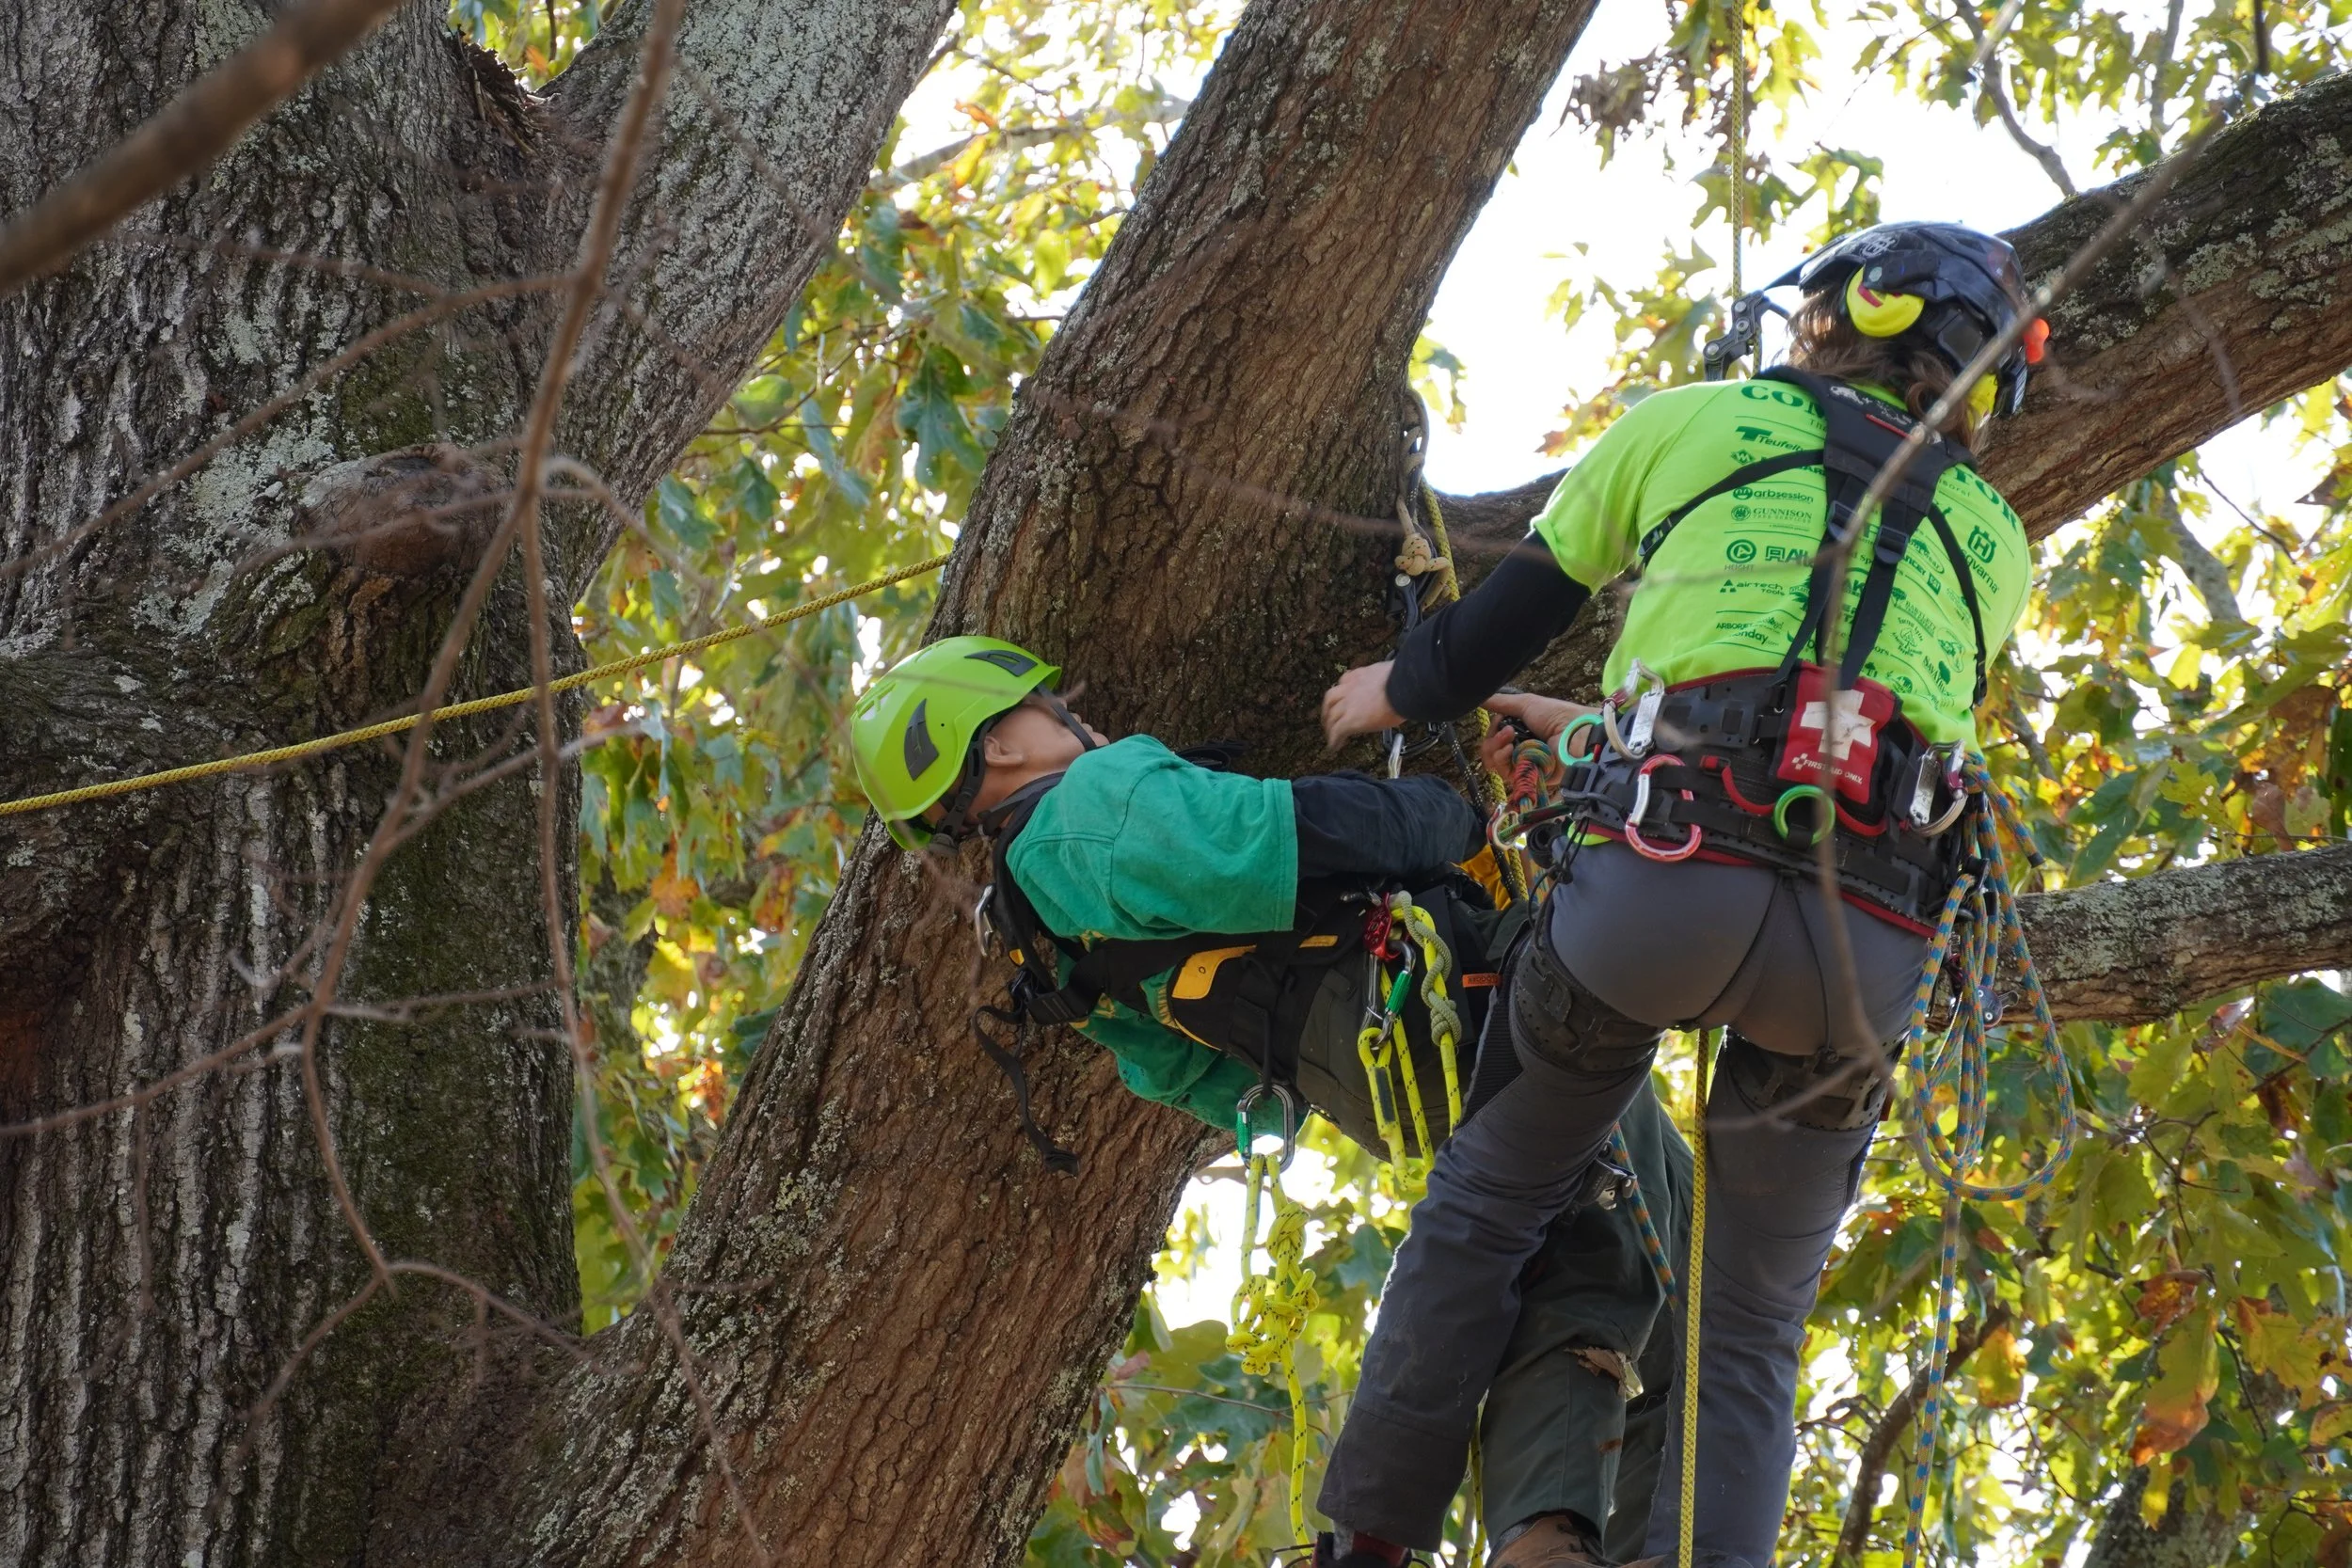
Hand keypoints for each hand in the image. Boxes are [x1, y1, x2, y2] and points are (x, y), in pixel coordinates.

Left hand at [1321, 662, 1402, 749]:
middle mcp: (1350, 688)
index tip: (1343, 697)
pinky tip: (1334, 746)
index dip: (1342, 691)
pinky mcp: (1350, 720)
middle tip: (1329, 717)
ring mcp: (1348, 704)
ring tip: (1330, 734)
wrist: (1404, 687)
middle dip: (1328, 709)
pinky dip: (1334, 740)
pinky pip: (1337, 732)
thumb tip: (1393, 686)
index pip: (1344, 681)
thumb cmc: (1404, 681)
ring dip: (1329, 726)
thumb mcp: (1391, 675)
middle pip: (1331, 699)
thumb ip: (1385, 680)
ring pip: (1331, 716)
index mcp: (1360, 675)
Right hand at [1481, 691, 1597, 763]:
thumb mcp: (1526, 703)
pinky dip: (1501, 759)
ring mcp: (1523, 764)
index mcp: (1521, 731)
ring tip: (1509, 739)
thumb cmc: (1556, 716)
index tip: (1499, 720)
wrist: (1575, 734)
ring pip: (1494, 762)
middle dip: (1492, 739)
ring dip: (1495, 748)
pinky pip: (1504, 772)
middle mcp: (1520, 748)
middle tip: (1507, 732)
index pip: (1494, 736)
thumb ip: (1501, 702)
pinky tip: (1510, 750)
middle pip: (1490, 750)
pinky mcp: (1527, 777)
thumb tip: (1479, 698)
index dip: (1492, 729)